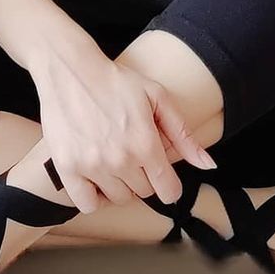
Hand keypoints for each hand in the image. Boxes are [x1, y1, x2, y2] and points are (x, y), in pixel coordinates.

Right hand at [29, 36, 216, 214]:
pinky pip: (87, 204)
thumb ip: (183, 135)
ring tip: (114, 160)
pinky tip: (96, 179)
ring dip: (120, 185)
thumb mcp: (157, 97)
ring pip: (118, 198)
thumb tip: (207, 165)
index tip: (162, 176)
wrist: (70, 70)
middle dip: (144, 176)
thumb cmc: (115, 81)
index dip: (169, 184)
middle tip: (133, 153)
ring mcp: (92, 166)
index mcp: (145, 144)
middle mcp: (120, 160)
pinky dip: (94, 197)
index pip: (169, 190)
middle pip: (144, 192)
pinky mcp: (67, 168)